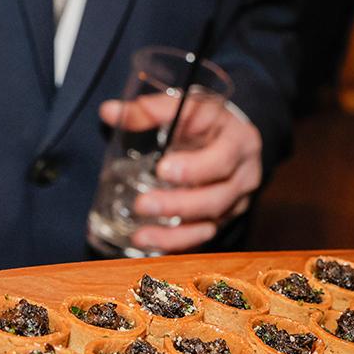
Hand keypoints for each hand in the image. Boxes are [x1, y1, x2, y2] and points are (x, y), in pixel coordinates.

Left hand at [99, 96, 262, 252]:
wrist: (231, 139)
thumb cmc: (207, 121)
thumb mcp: (187, 107)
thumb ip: (150, 110)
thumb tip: (109, 112)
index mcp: (239, 142)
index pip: (222, 160)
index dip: (194, 169)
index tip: (162, 170)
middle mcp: (244, 176)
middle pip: (216, 199)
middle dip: (178, 206)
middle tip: (142, 205)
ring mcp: (236, 203)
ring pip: (209, 226)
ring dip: (174, 235)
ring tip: (140, 236)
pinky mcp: (223, 220)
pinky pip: (201, 239)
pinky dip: (176, 245)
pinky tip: (151, 245)